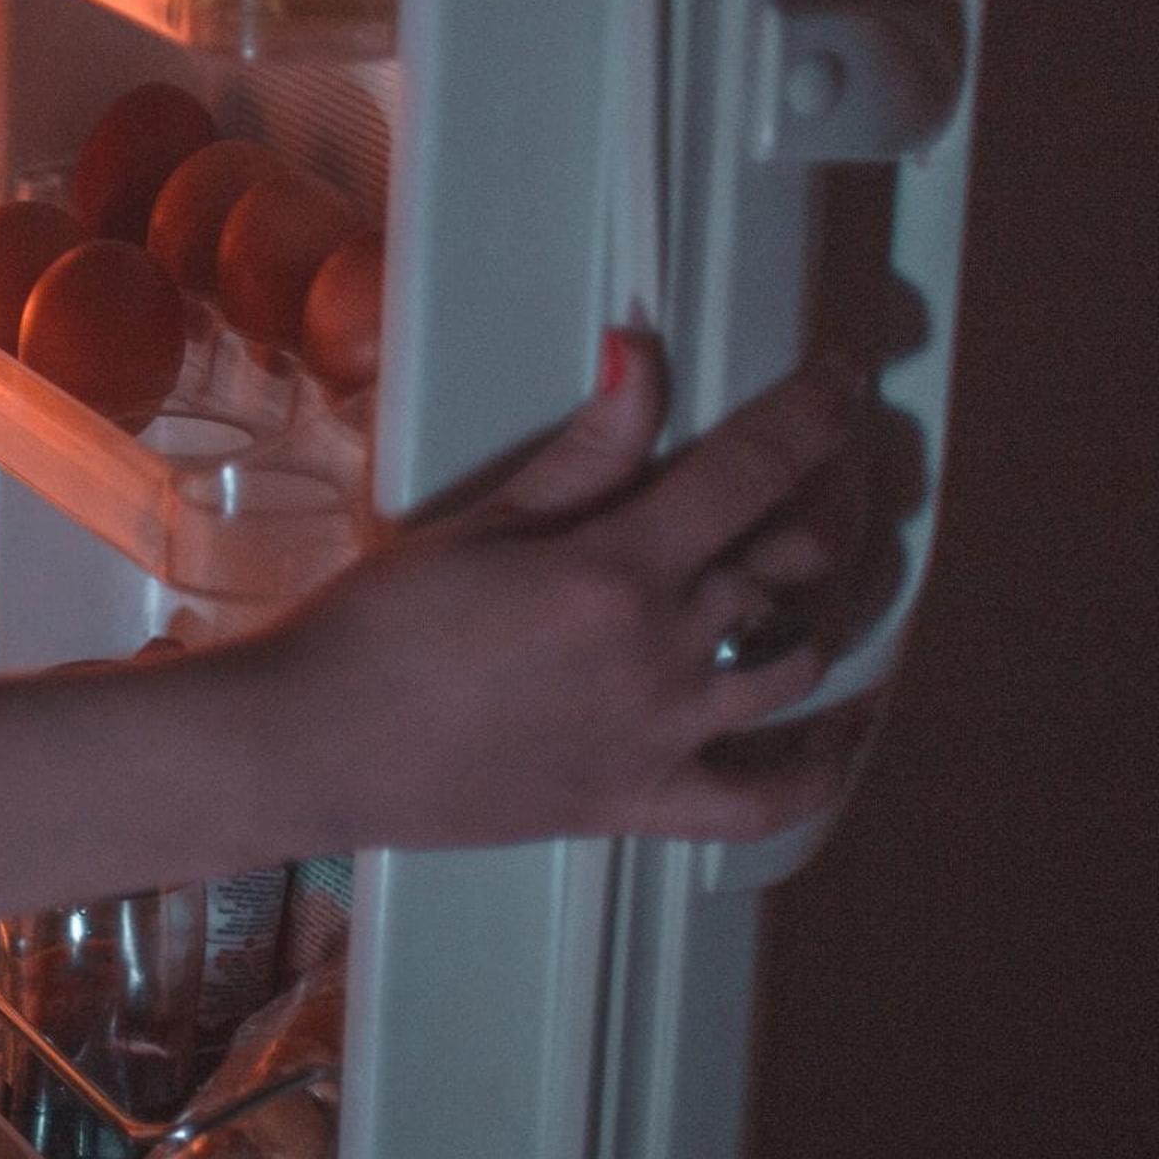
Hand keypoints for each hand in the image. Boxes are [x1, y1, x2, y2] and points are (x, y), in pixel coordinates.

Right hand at [257, 333, 879, 848]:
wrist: (314, 744)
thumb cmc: (377, 624)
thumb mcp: (477, 521)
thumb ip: (582, 451)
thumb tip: (644, 355)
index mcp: (617, 570)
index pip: (750, 471)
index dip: (812, 412)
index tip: (844, 376)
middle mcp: (662, 653)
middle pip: (794, 561)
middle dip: (829, 495)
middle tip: (831, 460)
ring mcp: (662, 736)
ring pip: (797, 664)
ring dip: (824, 606)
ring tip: (819, 567)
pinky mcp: (642, 803)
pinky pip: (763, 799)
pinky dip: (821, 766)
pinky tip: (844, 724)